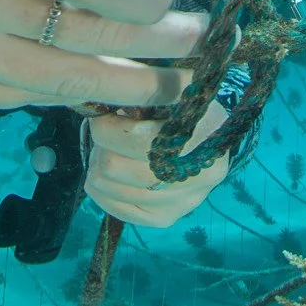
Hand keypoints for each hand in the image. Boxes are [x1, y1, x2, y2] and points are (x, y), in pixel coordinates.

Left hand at [85, 102, 230, 226]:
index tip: (101, 116)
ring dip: (98, 168)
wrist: (206, 133)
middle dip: (101, 148)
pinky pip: (119, 211)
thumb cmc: (180, 103)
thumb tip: (100, 101)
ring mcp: (186, 200)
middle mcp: (202, 172)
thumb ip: (142, 90)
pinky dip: (101, 193)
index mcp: (205, 130)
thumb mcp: (169, 87)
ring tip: (106, 151)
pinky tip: (105, 176)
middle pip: (118, 167)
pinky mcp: (169, 217)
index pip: (137, 139)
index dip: (108, 128)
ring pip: (113, 189)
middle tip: (102, 133)